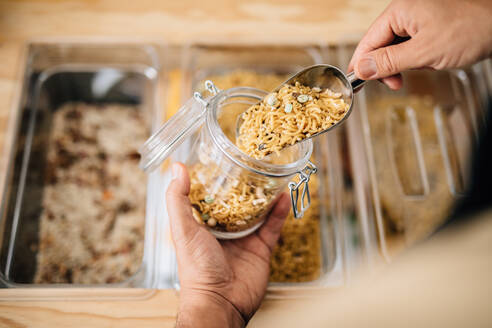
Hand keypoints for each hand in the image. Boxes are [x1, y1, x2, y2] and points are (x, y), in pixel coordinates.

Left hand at [166, 163, 289, 327]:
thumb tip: (177, 168)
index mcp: (203, 223)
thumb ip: (178, 199)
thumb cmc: (196, 268)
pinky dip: (279, 212)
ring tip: (273, 175)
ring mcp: (244, 238)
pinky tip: (283, 196)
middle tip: (255, 165)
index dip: (219, 179)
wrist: (220, 301)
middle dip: (246, 185)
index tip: (226, 161)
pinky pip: (272, 226)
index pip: (212, 196)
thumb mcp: (183, 229)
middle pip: (238, 202)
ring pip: (258, 211)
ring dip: (265, 195)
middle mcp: (224, 229)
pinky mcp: (261, 248)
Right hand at [349, 0, 491, 89]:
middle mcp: (404, 12)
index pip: (368, 41)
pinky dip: (414, 59)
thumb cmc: (469, 30)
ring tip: (418, 70)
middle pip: (379, 45)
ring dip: (402, 65)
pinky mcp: (427, 27)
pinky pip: (409, 47)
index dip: (361, 65)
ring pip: (394, 49)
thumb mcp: (423, 52)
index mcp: (399, 11)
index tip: (355, 85)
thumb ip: (389, 62)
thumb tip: (361, 69)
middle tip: (393, 84)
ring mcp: (416, 19)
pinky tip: (427, 62)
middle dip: (386, 67)